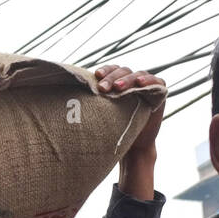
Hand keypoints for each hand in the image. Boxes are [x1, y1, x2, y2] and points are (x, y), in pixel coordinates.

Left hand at [93, 64, 164, 200]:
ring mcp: (146, 85)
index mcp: (118, 82)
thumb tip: (59, 100)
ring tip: (119, 88)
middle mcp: (132, 81)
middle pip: (123, 71)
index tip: (95, 76)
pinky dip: (149, 81)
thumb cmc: (115, 130)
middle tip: (103, 88)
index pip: (111, 70)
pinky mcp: (159, 92)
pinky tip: (140, 84)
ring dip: (128, 80)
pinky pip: (156, 82)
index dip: (105, 71)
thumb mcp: (100, 116)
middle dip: (113, 78)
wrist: (133, 146)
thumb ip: (89, 104)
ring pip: (137, 75)